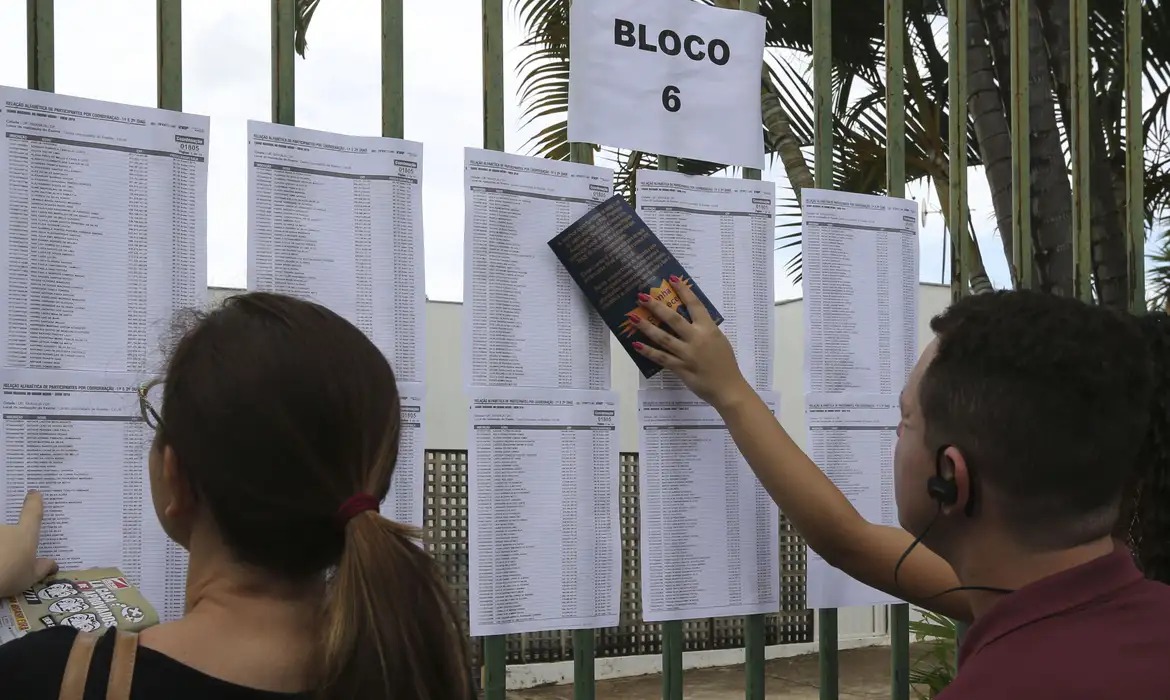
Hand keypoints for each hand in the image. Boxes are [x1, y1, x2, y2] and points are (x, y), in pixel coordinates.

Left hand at [0, 491, 57, 598]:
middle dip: (8, 534)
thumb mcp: (30, 578)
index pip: (33, 511)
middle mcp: (6, 528)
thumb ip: (42, 568)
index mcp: (25, 534)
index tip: (34, 493)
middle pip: (8, 525)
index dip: (35, 501)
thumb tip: (54, 563)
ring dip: (0, 544)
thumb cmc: (9, 577)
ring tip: (0, 557)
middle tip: (9, 548)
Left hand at [630, 276, 753, 409]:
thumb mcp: (719, 340)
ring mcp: (687, 354)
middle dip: (656, 306)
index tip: (672, 279)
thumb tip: (688, 319)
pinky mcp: (680, 368)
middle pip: (673, 319)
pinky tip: (636, 345)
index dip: (683, 291)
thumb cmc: (726, 363)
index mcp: (709, 329)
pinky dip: (648, 351)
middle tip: (642, 296)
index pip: (695, 305)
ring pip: (663, 338)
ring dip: (647, 327)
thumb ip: (704, 329)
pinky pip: (661, 358)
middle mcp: (697, 339)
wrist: (728, 388)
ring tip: (633, 318)